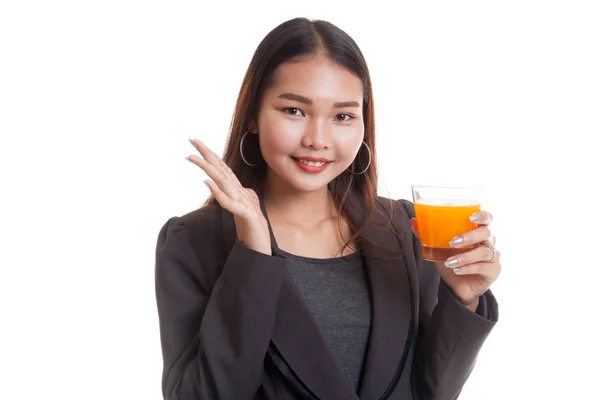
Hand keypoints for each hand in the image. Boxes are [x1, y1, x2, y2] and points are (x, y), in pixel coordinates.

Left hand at [186, 139, 271, 254]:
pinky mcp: (247, 215)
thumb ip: (235, 198)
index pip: (223, 169)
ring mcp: (245, 203)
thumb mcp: (241, 209)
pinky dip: (218, 192)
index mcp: (239, 191)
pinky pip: (230, 203)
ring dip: (208, 168)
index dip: (210, 155)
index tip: (196, 143)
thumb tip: (226, 191)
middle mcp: (242, 193)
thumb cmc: (251, 230)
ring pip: (224, 182)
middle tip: (192, 139)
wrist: (262, 248)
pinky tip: (207, 182)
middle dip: (207, 154)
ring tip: (193, 157)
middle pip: (222, 170)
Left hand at [410, 210, 500, 306]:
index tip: (471, 217)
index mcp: (477, 232)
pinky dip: (468, 268)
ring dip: (465, 256)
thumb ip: (426, 235)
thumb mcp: (437, 248)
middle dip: (469, 236)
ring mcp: (493, 256)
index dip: (482, 215)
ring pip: (484, 252)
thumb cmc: (451, 262)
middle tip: (452, 242)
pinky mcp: (493, 271)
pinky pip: (484, 267)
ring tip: (450, 261)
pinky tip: (457, 270)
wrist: (457, 287)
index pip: (486, 219)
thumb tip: (413, 221)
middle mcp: (488, 242)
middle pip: (486, 233)